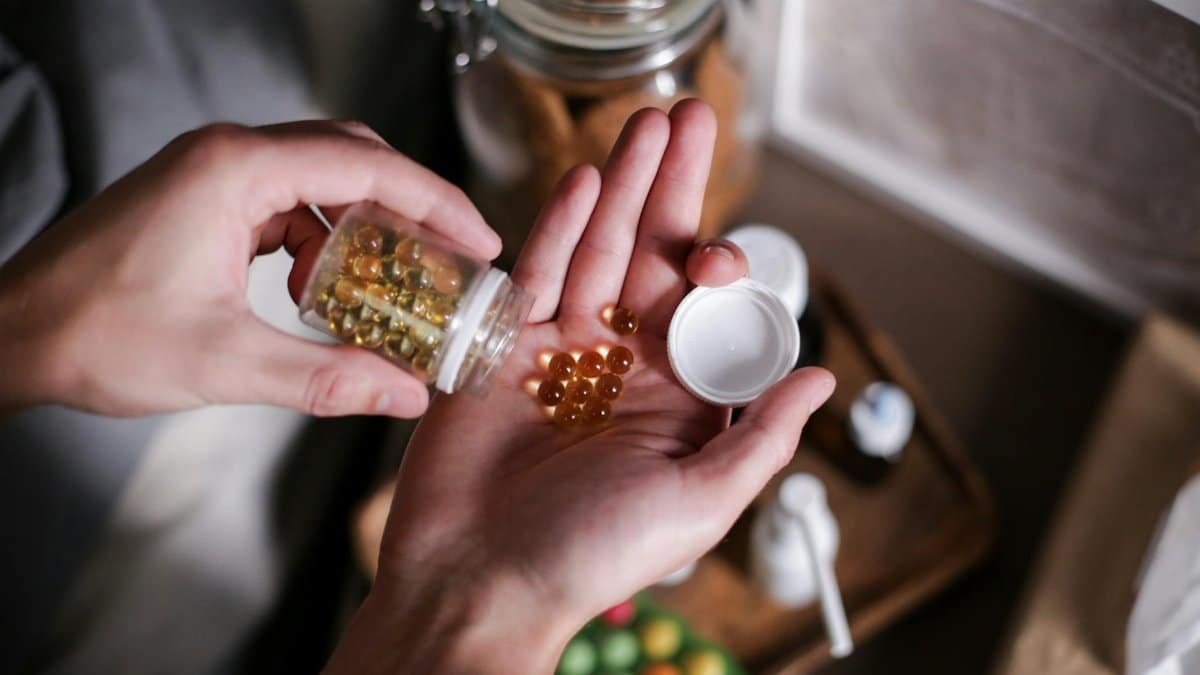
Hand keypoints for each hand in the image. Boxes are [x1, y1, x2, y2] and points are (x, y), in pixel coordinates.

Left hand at [0, 120, 499, 416]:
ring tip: (409, 280)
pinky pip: (287, 202)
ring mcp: (213, 172)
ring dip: (369, 225)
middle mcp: (228, 154)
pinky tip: (334, 288)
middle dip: (412, 207)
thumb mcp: (226, 363)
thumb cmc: (96, 336)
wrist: (10, 334)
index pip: (367, 166)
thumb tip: (407, 396)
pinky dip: (324, 239)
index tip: (482, 241)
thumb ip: (326, 376)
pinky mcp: (204, 198)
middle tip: (460, 257)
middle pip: (352, 158)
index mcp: (236, 170)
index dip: (437, 203)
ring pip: (321, 178)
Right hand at [327, 101, 834, 673]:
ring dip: (622, 189)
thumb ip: (760, 440)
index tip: (718, 255)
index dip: (718, 269)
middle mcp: (622, 366)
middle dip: (672, 192)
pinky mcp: (502, 346)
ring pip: (600, 253)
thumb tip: (819, 379)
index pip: (707, 311)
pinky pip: (537, 275)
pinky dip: (560, 228)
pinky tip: (585, 182)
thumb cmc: (588, 558)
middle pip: (654, 261)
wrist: (476, 579)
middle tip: (690, 120)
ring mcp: (561, 350)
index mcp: (675, 401)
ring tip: (644, 126)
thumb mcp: (696, 505)